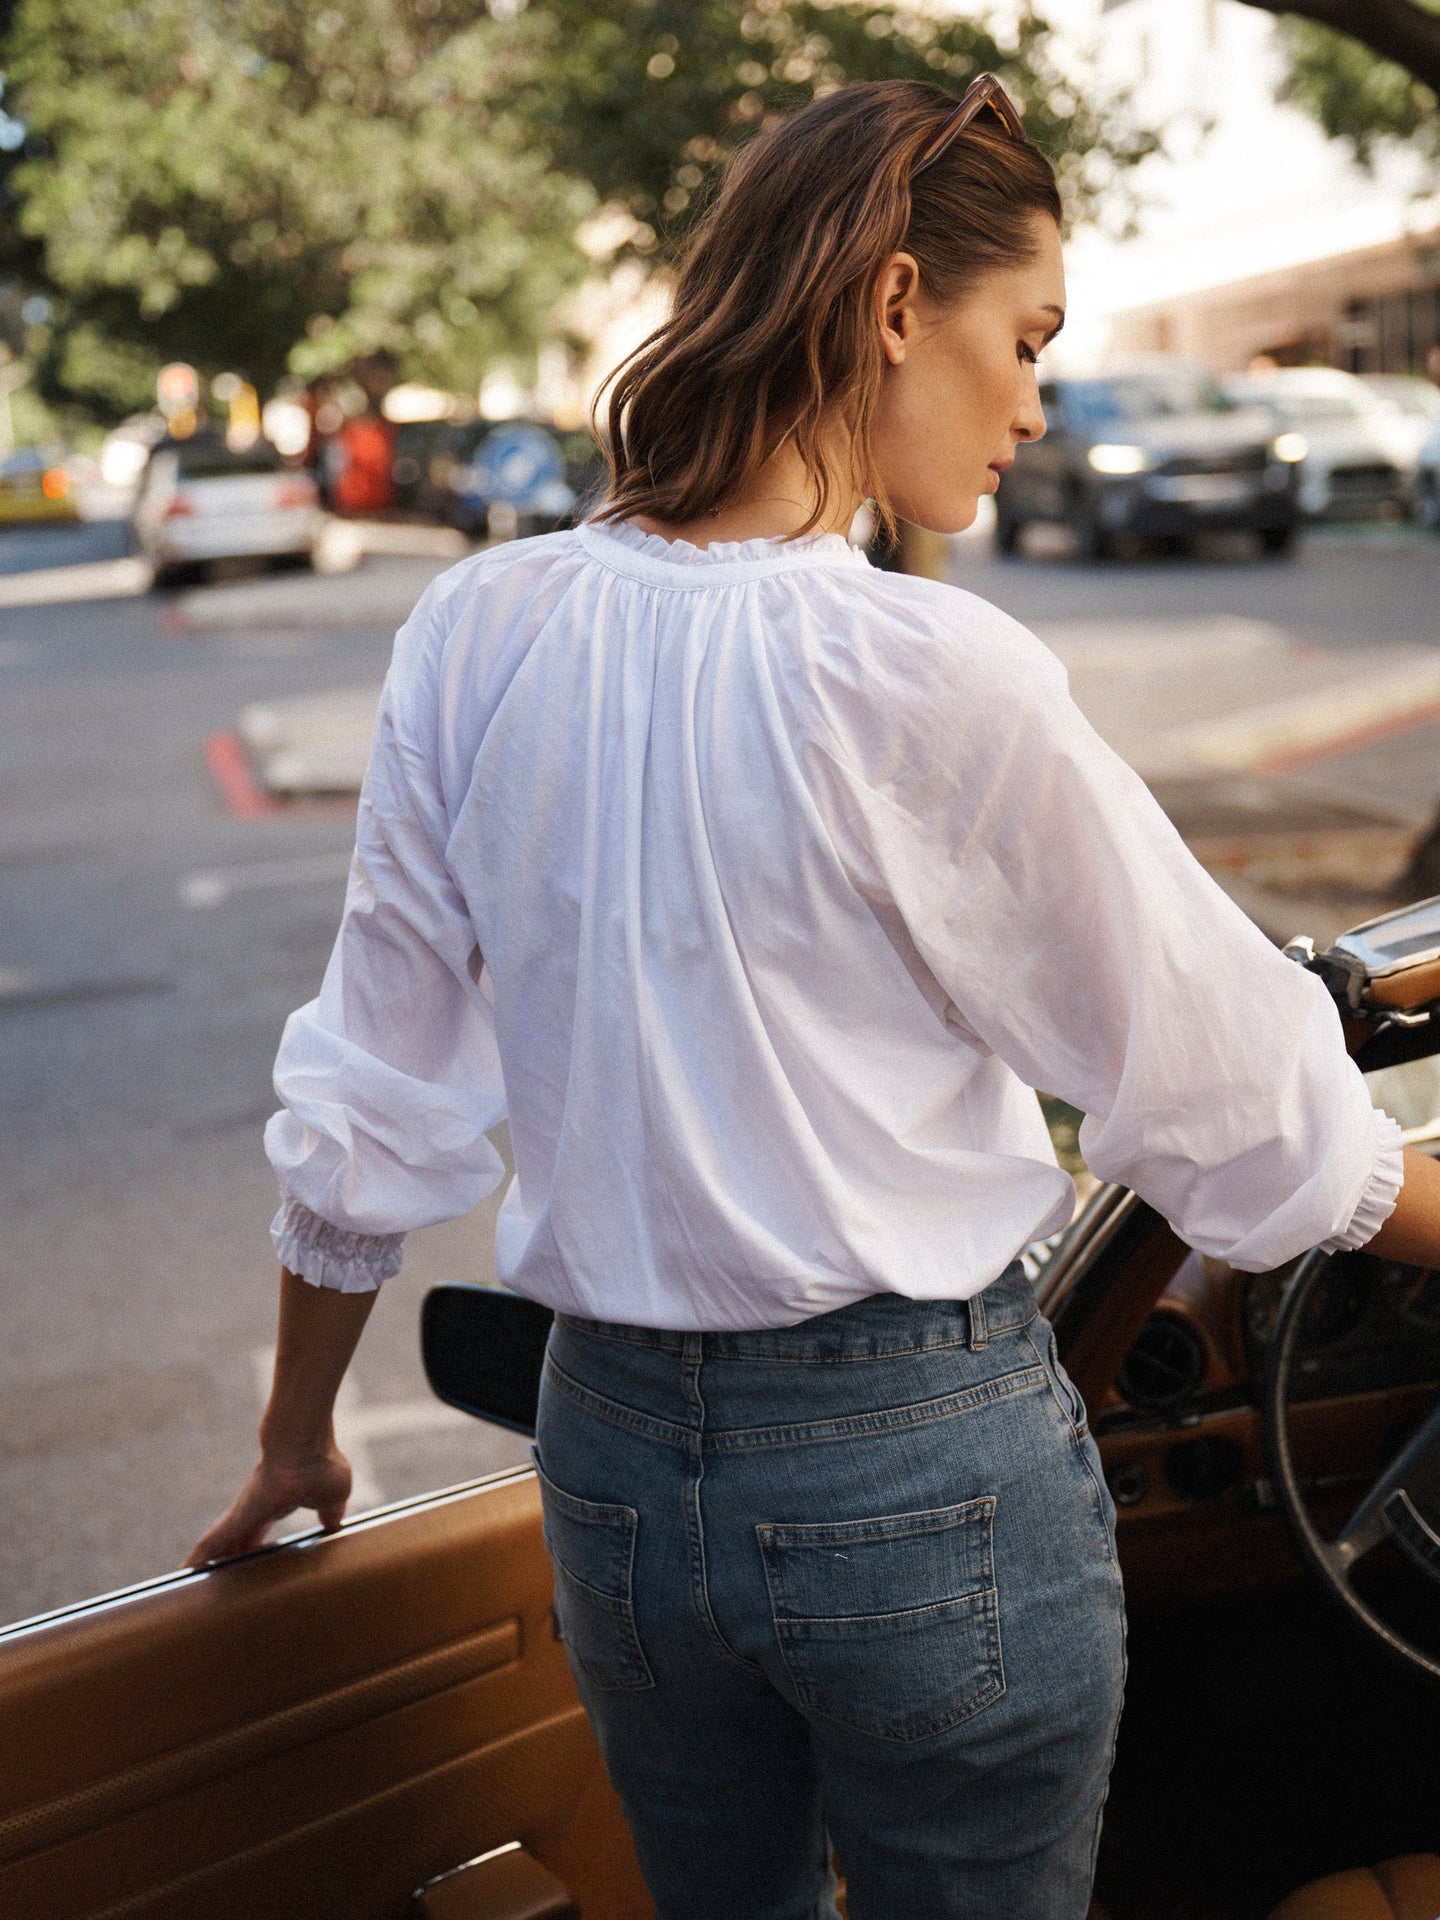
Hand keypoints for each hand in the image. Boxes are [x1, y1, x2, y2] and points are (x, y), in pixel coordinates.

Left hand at [185, 1442, 352, 1566]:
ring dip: (208, 1564)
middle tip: (218, 1582)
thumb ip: (331, 1512)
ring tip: (191, 1583)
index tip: (249, 1561)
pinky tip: (183, 1572)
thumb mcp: (333, 1496)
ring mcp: (243, 1513)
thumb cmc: (321, 1463)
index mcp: (278, 1505)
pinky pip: (211, 1543)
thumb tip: (334, 1525)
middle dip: (228, 1560)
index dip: (253, 1547)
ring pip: (219, 1545)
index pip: (257, 1532)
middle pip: (234, 1541)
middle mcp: (255, 1509)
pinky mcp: (236, 1517)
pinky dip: (197, 1557)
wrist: (304, 1445)